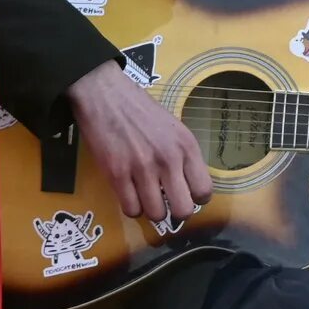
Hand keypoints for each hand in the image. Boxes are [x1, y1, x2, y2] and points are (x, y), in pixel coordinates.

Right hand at [68, 59, 211, 226]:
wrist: (105, 94)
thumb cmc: (140, 110)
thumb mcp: (173, 128)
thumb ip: (183, 156)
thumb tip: (188, 187)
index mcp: (186, 146)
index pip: (204, 191)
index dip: (195, 199)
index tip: (185, 195)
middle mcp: (168, 159)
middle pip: (183, 210)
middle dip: (175, 212)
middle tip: (165, 202)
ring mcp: (142, 168)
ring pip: (156, 214)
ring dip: (150, 210)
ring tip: (145, 198)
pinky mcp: (116, 174)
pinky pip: (130, 209)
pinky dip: (131, 207)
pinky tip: (129, 195)